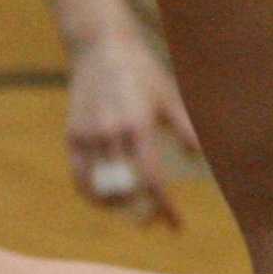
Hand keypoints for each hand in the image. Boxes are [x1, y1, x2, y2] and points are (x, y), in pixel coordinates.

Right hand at [65, 26, 199, 225]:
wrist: (100, 47)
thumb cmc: (142, 71)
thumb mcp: (169, 96)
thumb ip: (186, 128)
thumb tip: (200, 160)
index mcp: (138, 125)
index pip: (152, 179)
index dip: (164, 207)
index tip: (175, 226)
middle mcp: (111, 133)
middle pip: (126, 190)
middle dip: (143, 213)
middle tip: (155, 224)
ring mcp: (88, 136)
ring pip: (100, 189)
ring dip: (118, 208)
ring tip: (133, 213)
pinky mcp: (72, 136)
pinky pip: (79, 178)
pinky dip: (92, 195)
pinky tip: (107, 201)